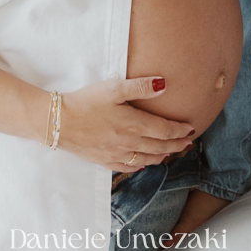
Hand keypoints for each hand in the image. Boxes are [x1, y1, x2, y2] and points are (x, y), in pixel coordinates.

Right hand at [59, 76, 194, 170]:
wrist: (59, 122)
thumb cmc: (86, 101)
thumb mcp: (114, 88)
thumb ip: (140, 86)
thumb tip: (164, 84)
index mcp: (133, 124)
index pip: (164, 130)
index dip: (180, 131)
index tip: (191, 129)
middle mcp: (129, 143)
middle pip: (160, 147)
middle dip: (177, 145)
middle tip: (189, 143)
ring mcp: (117, 154)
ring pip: (147, 160)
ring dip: (162, 156)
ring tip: (172, 153)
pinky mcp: (105, 161)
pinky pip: (130, 167)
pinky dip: (142, 166)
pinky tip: (145, 163)